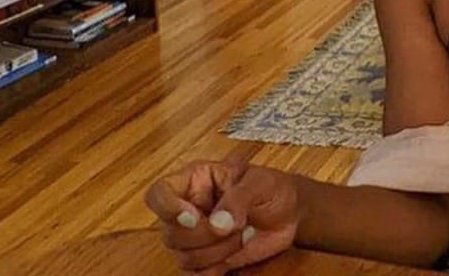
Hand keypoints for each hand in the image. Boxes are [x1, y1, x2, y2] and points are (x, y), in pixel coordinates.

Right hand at [145, 153, 301, 274]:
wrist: (290, 214)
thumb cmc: (273, 189)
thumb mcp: (260, 183)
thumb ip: (238, 198)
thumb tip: (217, 224)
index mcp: (196, 181)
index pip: (158, 194)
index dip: (168, 208)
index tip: (195, 216)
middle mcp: (188, 209)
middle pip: (171, 234)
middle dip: (206, 236)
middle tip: (237, 224)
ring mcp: (194, 237)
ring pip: (184, 257)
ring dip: (218, 252)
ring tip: (243, 235)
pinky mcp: (205, 260)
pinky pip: (195, 275)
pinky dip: (216, 270)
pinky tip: (235, 254)